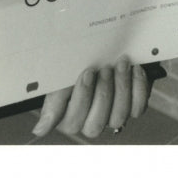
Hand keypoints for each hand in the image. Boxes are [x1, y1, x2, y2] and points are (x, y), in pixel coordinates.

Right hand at [31, 58, 164, 138]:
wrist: (107, 47)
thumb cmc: (80, 63)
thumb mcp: (64, 78)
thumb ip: (53, 102)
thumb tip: (39, 130)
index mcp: (70, 117)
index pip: (73, 123)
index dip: (82, 99)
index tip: (87, 72)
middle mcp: (92, 121)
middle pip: (95, 125)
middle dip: (102, 94)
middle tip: (104, 69)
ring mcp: (113, 115)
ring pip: (118, 117)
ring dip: (121, 87)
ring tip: (121, 64)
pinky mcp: (133, 106)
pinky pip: (138, 108)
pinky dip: (138, 87)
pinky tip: (135, 69)